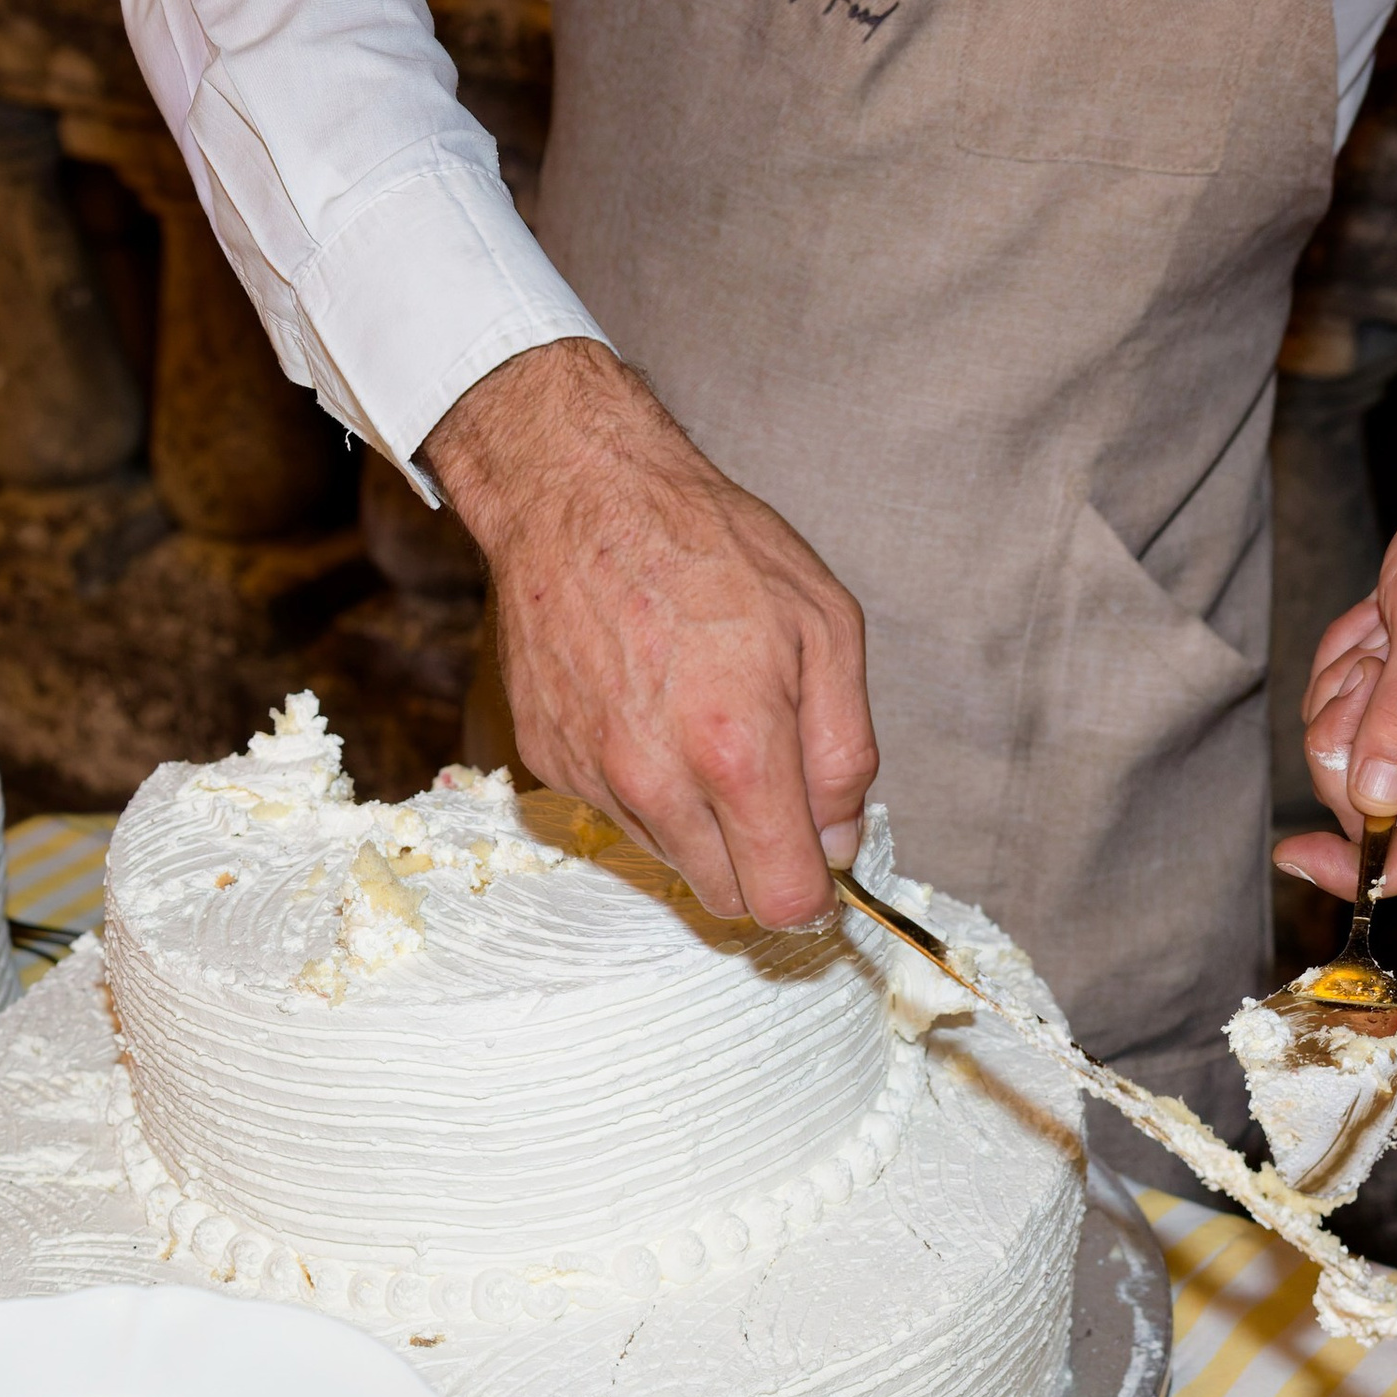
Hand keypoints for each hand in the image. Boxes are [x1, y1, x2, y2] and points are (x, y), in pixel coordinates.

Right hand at [423, 339, 875, 926]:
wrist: (577, 497)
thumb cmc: (707, 544)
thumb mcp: (826, 625)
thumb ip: (845, 749)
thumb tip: (840, 836)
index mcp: (737, 751)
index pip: (783, 899)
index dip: (814, 891)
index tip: (821, 860)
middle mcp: (655, 781)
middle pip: (726, 898)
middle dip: (760, 863)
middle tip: (772, 786)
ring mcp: (594, 778)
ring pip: (671, 858)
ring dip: (702, 822)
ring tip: (704, 723)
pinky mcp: (550, 764)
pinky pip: (617, 813)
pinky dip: (646, 785)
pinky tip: (651, 708)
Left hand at [1274, 398, 1396, 903]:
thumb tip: (1376, 800)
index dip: (1365, 869)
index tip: (1294, 854)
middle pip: (1383, 804)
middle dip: (1347, 735)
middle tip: (1367, 659)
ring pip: (1363, 761)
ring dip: (1348, 695)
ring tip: (1382, 632)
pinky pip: (1367, 722)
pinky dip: (1355, 677)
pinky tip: (1382, 631)